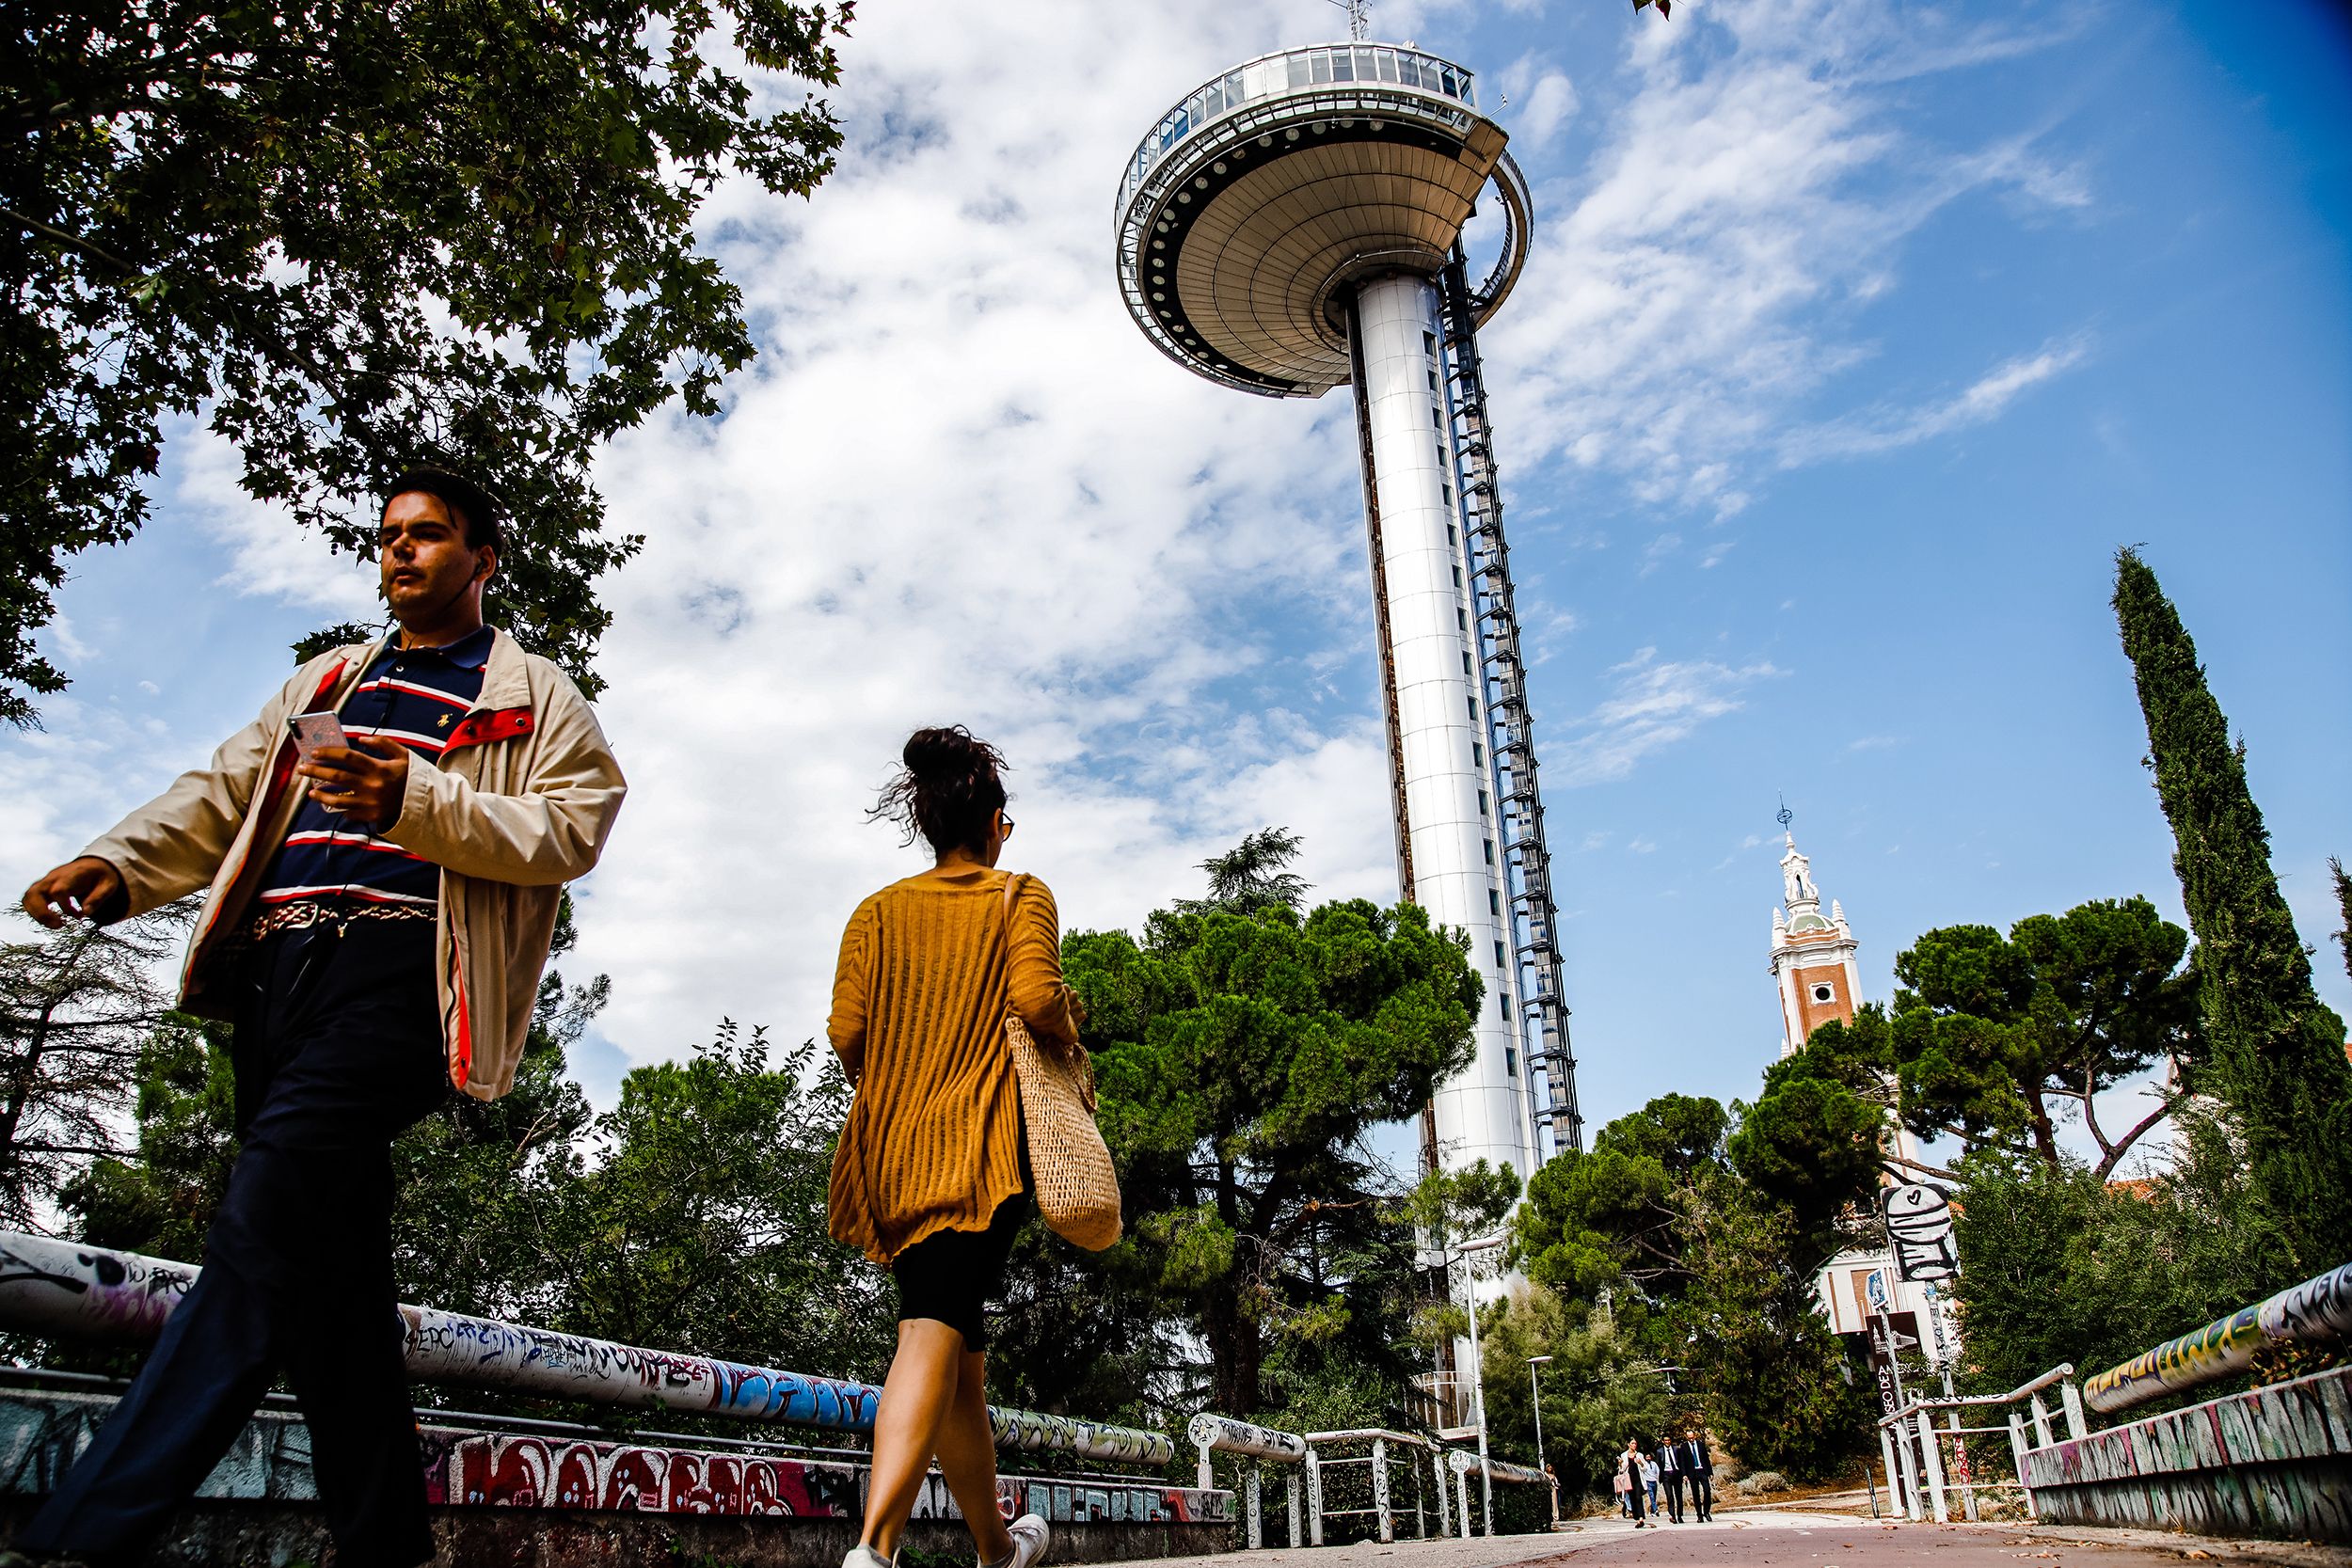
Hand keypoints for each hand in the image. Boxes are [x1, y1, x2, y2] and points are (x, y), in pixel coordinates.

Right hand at [21, 857, 126, 927]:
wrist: (93, 864)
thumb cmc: (101, 875)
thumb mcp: (108, 885)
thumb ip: (98, 898)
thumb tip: (86, 913)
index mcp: (72, 875)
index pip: (58, 890)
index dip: (64, 906)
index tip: (78, 915)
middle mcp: (54, 877)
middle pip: (35, 892)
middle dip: (42, 913)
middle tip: (59, 925)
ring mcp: (46, 881)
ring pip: (28, 896)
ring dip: (36, 914)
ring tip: (55, 925)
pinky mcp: (43, 887)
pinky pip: (29, 899)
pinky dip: (35, 911)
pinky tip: (51, 919)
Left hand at [296, 735, 410, 825]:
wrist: (428, 804)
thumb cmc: (413, 777)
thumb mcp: (404, 755)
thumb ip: (384, 743)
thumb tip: (361, 739)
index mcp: (379, 768)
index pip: (347, 757)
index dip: (329, 753)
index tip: (315, 752)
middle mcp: (372, 785)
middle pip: (337, 776)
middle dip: (316, 771)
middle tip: (302, 768)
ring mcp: (371, 802)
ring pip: (338, 798)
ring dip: (321, 794)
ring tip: (310, 791)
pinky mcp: (372, 816)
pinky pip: (350, 813)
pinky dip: (340, 809)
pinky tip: (332, 805)